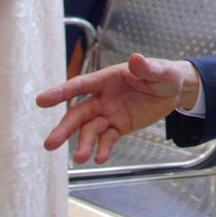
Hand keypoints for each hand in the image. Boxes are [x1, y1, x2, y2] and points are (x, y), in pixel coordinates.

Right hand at [37, 53, 198, 163]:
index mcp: (107, 79)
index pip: (80, 85)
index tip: (41, 101)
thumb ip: (146, 67)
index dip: (61, 92)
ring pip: (90, 129)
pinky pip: (107, 139)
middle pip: (78, 113)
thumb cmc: (163, 74)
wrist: (174, 90)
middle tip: (50, 144)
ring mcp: (109, 113)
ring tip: (80, 158)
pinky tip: (99, 158)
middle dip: (64, 128)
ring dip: (83, 143)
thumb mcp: (160, 70)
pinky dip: (103, 148)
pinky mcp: (118, 126)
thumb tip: (135, 58)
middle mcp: (103, 97)